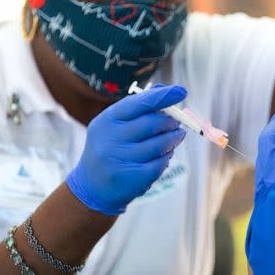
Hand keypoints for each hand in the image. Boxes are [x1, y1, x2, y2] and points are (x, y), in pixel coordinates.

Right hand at [66, 85, 187, 215]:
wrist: (92, 186)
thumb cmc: (110, 147)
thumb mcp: (115, 125)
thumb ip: (138, 108)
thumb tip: (162, 89)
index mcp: (107, 120)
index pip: (139, 103)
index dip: (163, 97)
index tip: (181, 91)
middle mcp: (111, 139)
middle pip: (152, 124)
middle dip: (171, 121)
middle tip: (177, 122)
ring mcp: (120, 160)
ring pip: (160, 145)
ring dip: (174, 139)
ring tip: (177, 136)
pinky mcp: (131, 178)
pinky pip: (160, 164)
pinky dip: (167, 157)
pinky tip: (166, 155)